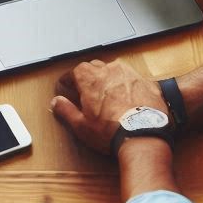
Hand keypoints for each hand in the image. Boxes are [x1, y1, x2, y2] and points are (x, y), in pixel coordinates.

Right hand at [50, 57, 166, 155]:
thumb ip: (66, 110)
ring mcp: (129, 74)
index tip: (66, 85)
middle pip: (94, 67)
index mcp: (90, 78)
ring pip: (114, 70)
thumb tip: (56, 102)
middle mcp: (109, 70)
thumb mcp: (81, 125)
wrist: (143, 135)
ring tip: (108, 93)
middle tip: (86, 91)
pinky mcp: (146, 82)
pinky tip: (128, 98)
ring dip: (109, 79)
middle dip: (88, 77)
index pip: (74, 72)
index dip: (68, 80)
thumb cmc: (110, 131)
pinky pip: (132, 79)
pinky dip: (128, 86)